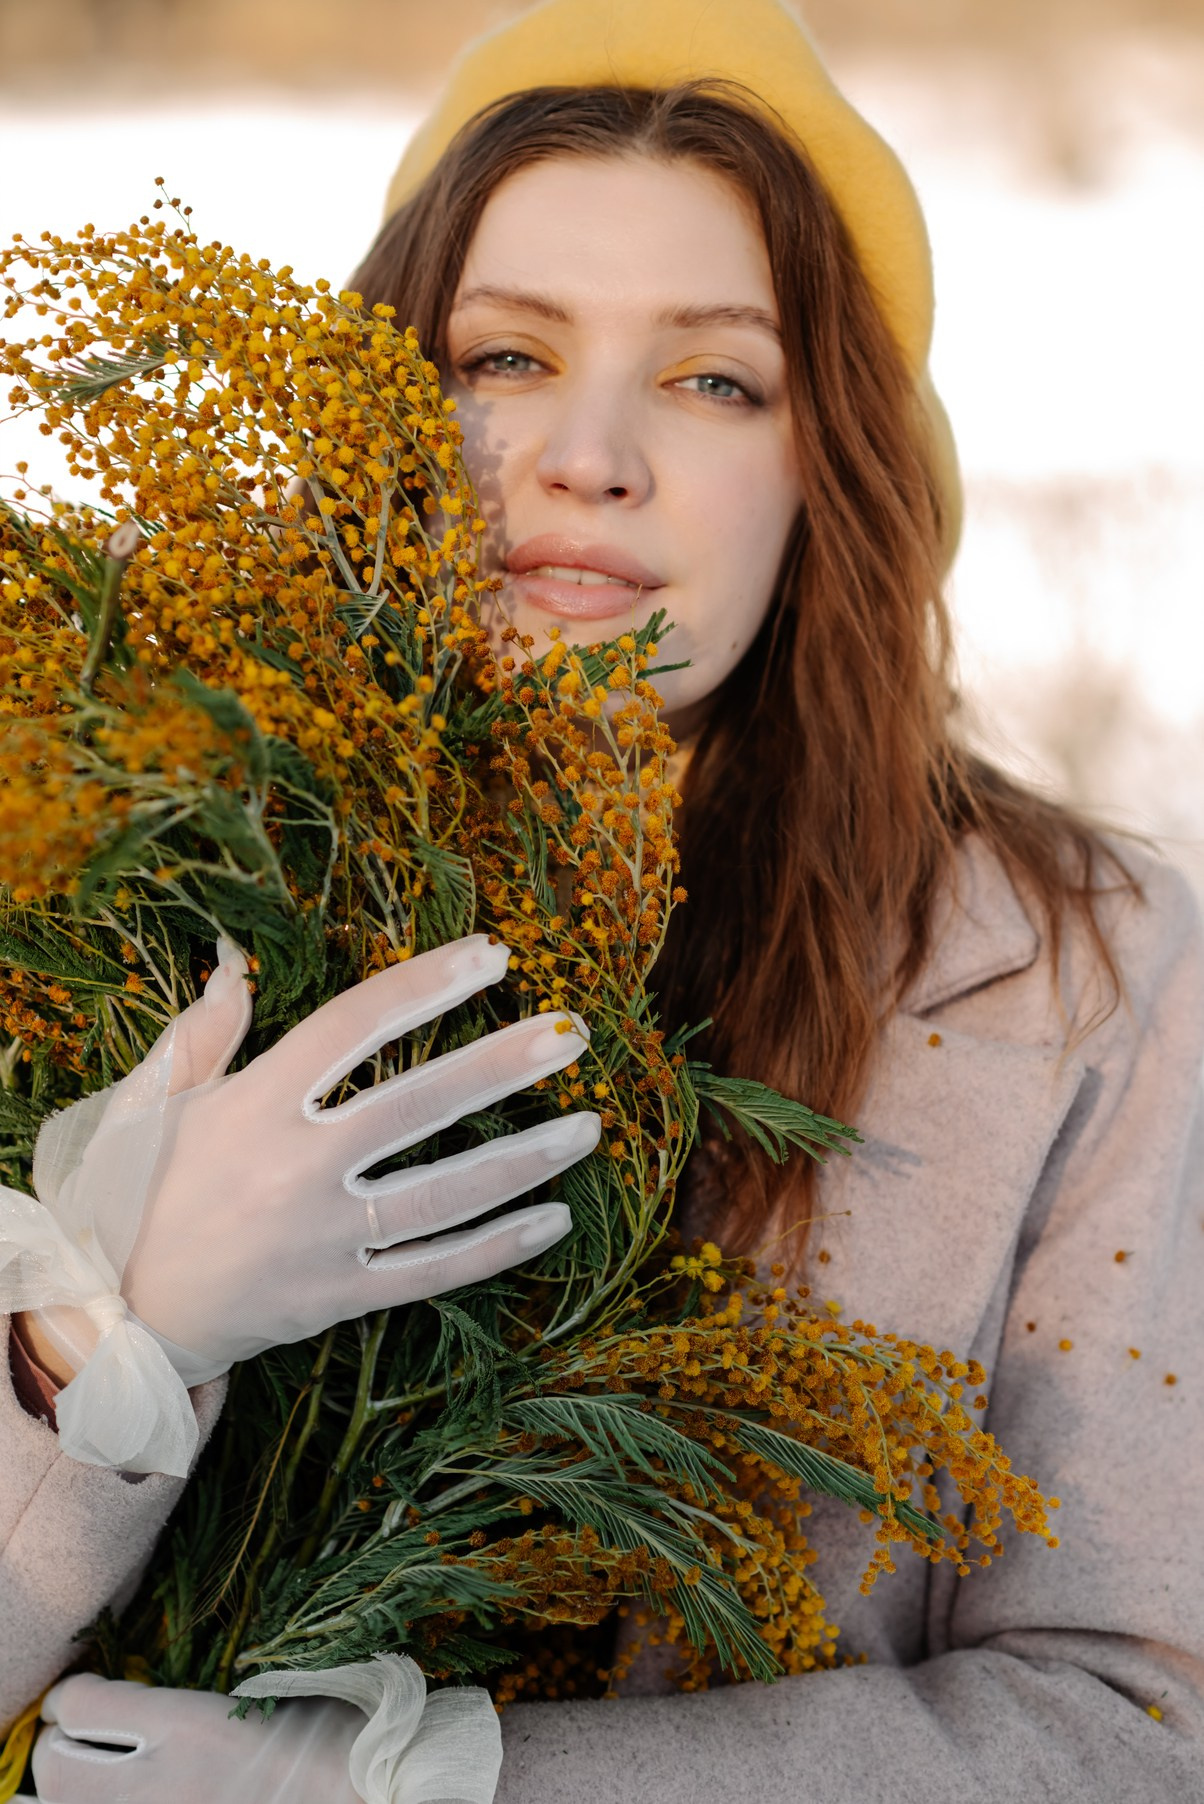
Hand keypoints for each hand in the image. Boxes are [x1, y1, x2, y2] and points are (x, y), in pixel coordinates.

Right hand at [29, 933, 597, 1383]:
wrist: (115, 1315)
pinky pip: (433, 1271)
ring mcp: (323, 1239)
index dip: (426, 985)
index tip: (491, 957)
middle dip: (501, 1064)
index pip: (354, 1025)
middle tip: (572, 1032)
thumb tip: (231, 961)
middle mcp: (294, 1169)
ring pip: (443, 1194)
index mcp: (252, 1106)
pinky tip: (554, 1218)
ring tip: (588, 1126)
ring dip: (524, 1160)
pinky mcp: (340, 1297)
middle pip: (417, 1105)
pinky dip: (497, 1249)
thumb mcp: (154, 1103)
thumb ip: (204, 1032)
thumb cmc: (138, 1193)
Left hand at [33, 1675, 361, 1803]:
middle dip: (67, 1742)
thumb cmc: (332, 1743)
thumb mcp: (268, 1693)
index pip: (80, 1705)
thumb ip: (190, 1701)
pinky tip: (150, 1796)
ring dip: (85, 1785)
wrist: (365, 1803)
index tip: (93, 1690)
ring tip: (120, 1771)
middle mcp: (155, 1788)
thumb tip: (131, 1698)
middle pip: (54, 1765)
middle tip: (94, 1732)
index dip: (80, 1692)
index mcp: (189, 1727)